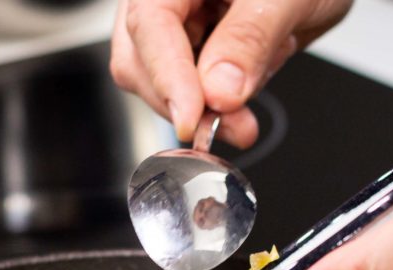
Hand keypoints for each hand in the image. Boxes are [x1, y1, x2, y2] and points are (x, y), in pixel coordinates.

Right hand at [110, 0, 351, 146]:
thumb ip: (251, 37)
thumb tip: (219, 90)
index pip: (150, 24)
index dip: (167, 76)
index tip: (191, 119)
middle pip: (141, 59)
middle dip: (186, 102)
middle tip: (235, 125)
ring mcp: (177, 20)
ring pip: (160, 82)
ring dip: (205, 108)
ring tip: (249, 107)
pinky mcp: (194, 44)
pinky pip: (189, 87)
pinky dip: (218, 103)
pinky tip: (248, 89)